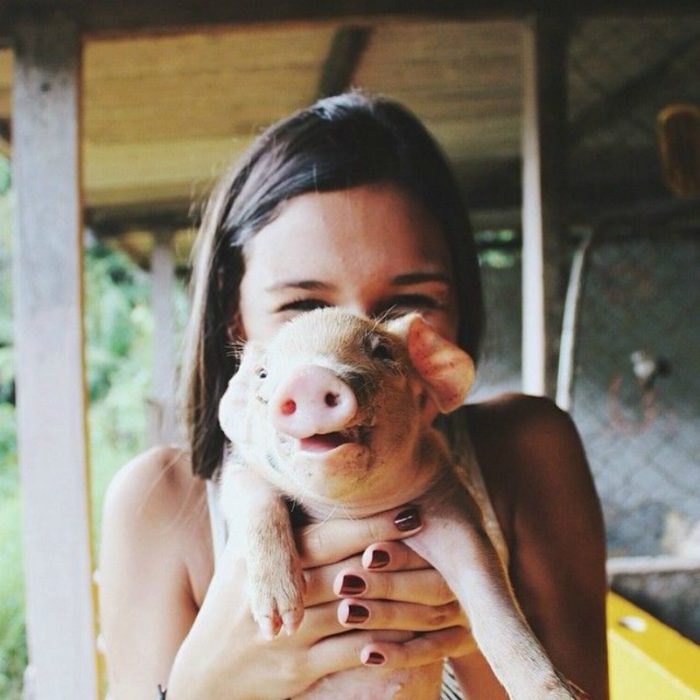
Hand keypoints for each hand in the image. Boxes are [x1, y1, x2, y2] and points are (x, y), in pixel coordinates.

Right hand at [167, 506, 471, 698]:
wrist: (207, 674)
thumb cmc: (235, 604)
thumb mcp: (244, 561)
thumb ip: (281, 533)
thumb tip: (321, 485)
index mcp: (260, 556)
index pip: (324, 538)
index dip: (370, 525)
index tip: (410, 510)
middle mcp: (275, 592)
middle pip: (348, 572)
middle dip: (396, 558)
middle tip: (438, 543)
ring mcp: (288, 634)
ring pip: (359, 614)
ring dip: (403, 602)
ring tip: (442, 588)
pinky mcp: (297, 671)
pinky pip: (353, 656)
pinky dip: (387, 645)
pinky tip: (418, 633)